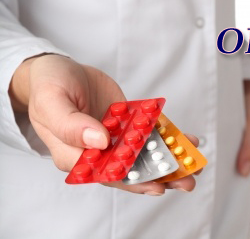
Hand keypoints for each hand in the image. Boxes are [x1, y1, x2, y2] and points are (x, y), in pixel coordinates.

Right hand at [10, 54, 196, 194]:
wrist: (58, 70)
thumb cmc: (48, 87)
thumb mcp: (52, 102)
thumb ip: (71, 125)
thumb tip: (100, 142)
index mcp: (75, 155)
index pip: (106, 174)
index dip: (132, 183)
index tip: (156, 186)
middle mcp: (98, 151)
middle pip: (131, 170)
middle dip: (160, 177)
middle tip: (187, 182)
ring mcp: (115, 137)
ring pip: (144, 154)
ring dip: (169, 161)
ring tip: (194, 167)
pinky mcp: (127, 122)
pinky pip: (150, 132)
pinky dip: (169, 136)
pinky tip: (188, 139)